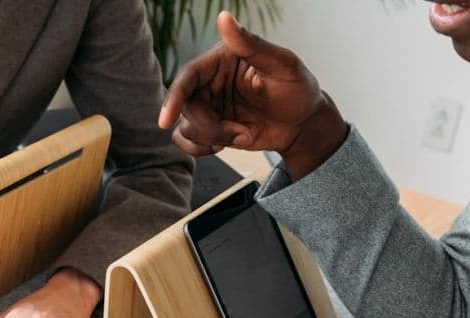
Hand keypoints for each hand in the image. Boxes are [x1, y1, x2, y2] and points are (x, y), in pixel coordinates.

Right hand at [158, 11, 347, 179]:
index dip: (174, 97)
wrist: (304, 126)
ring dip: (213, 137)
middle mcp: (210, 81)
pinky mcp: (210, 128)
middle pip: (186, 106)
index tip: (165, 121)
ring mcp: (209, 106)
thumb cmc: (298, 90)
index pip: (188, 76)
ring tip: (243, 135)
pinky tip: (224, 145)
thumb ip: (251, 44)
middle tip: (238, 133)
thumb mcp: (282, 64)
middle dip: (208, 126)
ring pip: (186, 126)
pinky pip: (187, 140)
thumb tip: (224, 17)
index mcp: (222, 59)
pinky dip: (200, 149)